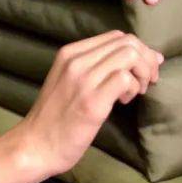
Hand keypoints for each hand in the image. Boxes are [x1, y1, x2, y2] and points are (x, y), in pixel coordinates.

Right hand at [11, 30, 162, 177]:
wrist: (35, 146)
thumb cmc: (54, 118)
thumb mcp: (68, 81)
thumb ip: (93, 67)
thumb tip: (135, 59)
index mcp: (70, 53)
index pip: (116, 36)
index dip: (138, 49)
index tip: (143, 69)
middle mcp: (76, 61)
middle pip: (127, 42)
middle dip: (146, 60)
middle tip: (146, 82)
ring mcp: (83, 80)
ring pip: (129, 55)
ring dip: (142, 73)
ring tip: (135, 93)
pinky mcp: (92, 102)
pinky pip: (125, 79)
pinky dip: (133, 88)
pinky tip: (124, 102)